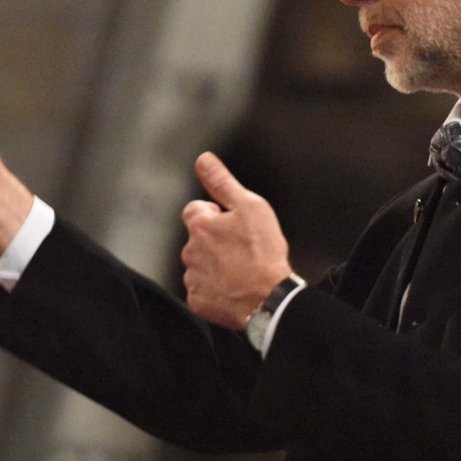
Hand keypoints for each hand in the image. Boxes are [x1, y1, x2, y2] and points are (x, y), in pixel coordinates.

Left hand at [180, 152, 292, 329]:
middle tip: (240, 248)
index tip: (231, 225)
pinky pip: (201, 288)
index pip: (195, 210)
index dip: (214, 214)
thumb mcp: (250, 207)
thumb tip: (203, 160)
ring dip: (213, 263)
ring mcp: (193, 278)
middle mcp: (190, 251)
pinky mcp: (197, 300)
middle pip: (197, 238)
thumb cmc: (264, 253)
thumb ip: (222, 182)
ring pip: (198, 263)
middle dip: (214, 240)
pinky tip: (233, 285)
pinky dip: (213, 287)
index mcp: (200, 226)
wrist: (270, 298)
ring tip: (239, 268)